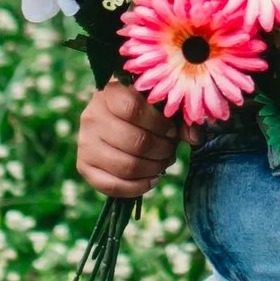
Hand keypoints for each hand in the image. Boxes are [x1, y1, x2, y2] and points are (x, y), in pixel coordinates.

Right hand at [77, 76, 181, 201]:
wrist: (114, 117)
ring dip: (153, 169)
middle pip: (135, 142)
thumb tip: (195, 138)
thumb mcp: (163, 106)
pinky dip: (137, 188)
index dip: (160, 124)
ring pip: (126, 166)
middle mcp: (92, 116)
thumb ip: (181, 119)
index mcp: (110, 92)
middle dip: (162, 151)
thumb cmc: (145, 109)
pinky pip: (110, 186)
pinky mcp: (83, 165)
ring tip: (162, 164)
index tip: (171, 131)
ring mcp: (85, 142)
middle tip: (170, 150)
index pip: (134, 109)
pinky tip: (151, 180)